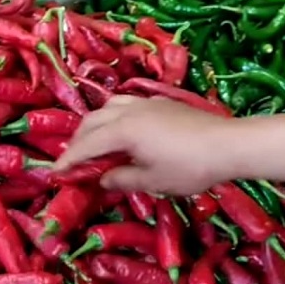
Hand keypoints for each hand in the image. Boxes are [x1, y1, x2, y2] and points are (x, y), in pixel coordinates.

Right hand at [53, 95, 232, 195]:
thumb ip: (122, 179)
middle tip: (71, 160)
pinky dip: (112, 116)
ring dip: (94, 125)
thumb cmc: (189, 166)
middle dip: (77, 141)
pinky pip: (125, 105)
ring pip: (107, 108)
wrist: (229, 144)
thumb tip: (102, 179)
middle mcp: (128, 111)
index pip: (86, 145)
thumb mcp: (152, 180)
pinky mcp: (160, 103)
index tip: (55, 173)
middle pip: (91, 122)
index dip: (68, 159)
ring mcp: (145, 103)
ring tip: (93, 142)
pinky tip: (120, 129)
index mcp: (122, 130)